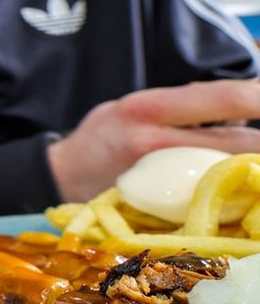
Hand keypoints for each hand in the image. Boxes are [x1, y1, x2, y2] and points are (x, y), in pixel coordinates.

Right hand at [48, 79, 259, 202]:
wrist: (63, 174)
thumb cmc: (105, 135)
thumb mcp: (136, 106)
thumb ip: (183, 107)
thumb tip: (240, 108)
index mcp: (150, 106)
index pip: (224, 98)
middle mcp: (156, 140)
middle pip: (239, 142)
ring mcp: (160, 178)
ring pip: (232, 171)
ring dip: (255, 166)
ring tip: (254, 165)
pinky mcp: (162, 205)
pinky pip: (214, 196)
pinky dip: (234, 189)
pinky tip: (242, 187)